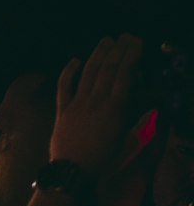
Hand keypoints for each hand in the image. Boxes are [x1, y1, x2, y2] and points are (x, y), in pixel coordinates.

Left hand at [49, 34, 146, 176]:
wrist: (74, 169)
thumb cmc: (103, 157)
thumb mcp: (124, 135)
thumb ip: (131, 115)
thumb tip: (143, 101)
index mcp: (114, 107)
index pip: (124, 75)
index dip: (130, 56)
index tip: (136, 43)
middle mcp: (96, 101)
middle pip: (108, 69)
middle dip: (118, 50)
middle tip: (125, 36)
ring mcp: (77, 102)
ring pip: (88, 73)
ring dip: (97, 54)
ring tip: (106, 41)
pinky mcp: (61, 108)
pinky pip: (64, 85)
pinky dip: (69, 71)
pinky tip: (75, 59)